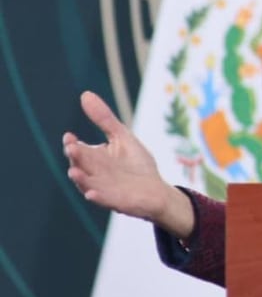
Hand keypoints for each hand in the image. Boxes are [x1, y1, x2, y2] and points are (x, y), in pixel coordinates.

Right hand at [64, 91, 194, 238]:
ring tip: (74, 172)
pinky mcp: (116, 201)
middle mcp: (94, 174)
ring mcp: (103, 189)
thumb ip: (104, 119)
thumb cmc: (136, 164)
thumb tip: (85, 94)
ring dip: (80, 179)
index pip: (78, 150)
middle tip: (71, 147)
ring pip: (87, 184)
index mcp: (93, 158)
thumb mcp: (122, 137)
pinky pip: (103, 200)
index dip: (72, 144)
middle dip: (76, 158)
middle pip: (80, 165)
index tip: (70, 136)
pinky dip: (96, 197)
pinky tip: (91, 194)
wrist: (156, 190)